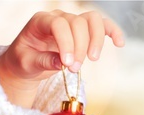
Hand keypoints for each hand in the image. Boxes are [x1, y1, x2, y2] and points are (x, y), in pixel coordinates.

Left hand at [0, 10, 124, 107]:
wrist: (26, 62)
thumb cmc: (24, 61)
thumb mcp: (26, 63)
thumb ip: (42, 61)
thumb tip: (62, 62)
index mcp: (40, 21)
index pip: (58, 24)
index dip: (66, 42)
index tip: (67, 64)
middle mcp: (58, 17)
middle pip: (77, 22)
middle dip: (79, 47)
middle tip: (74, 69)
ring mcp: (71, 22)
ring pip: (92, 20)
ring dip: (96, 40)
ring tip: (92, 59)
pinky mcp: (82, 31)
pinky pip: (101, 25)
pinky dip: (112, 31)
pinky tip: (119, 43)